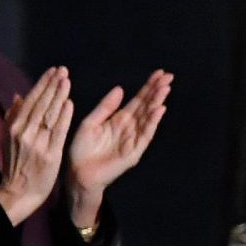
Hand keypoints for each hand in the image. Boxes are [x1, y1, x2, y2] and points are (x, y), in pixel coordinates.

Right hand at [0, 67, 73, 225]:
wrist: (18, 192)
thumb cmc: (15, 165)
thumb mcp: (8, 139)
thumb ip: (13, 117)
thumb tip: (18, 96)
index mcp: (13, 127)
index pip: (30, 100)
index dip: (42, 84)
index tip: (52, 71)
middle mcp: (24, 132)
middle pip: (40, 104)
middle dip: (52, 85)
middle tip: (63, 70)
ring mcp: (37, 143)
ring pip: (49, 115)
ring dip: (59, 96)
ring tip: (67, 80)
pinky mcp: (50, 154)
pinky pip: (57, 132)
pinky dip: (63, 117)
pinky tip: (70, 104)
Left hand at [66, 70, 172, 219]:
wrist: (77, 173)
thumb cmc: (81, 149)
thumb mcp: (90, 122)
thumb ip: (105, 107)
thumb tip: (121, 88)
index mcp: (119, 119)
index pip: (138, 100)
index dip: (148, 87)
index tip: (159, 73)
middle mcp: (129, 128)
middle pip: (146, 106)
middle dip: (157, 91)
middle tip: (169, 76)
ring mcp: (133, 140)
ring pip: (148, 118)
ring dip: (157, 103)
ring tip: (165, 88)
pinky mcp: (133, 152)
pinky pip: (144, 135)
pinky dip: (152, 122)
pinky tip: (159, 110)